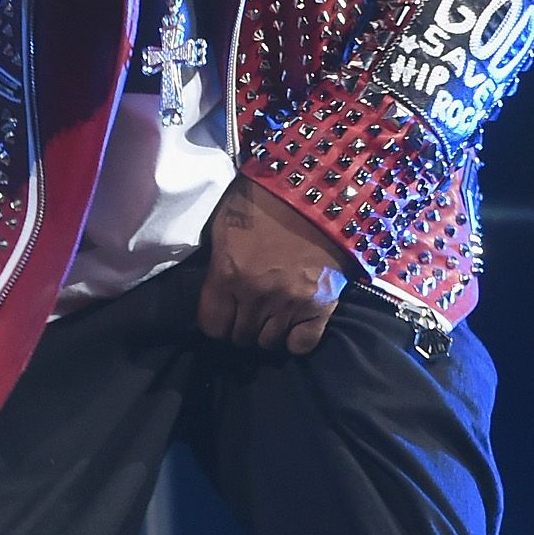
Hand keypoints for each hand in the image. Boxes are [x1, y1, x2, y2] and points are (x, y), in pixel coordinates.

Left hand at [197, 174, 354, 354]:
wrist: (318, 190)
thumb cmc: (264, 200)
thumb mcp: (225, 224)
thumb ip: (217, 263)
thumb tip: (212, 292)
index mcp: (229, 273)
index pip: (212, 326)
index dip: (215, 320)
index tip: (222, 311)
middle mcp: (258, 295)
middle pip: (239, 337)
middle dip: (239, 325)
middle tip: (247, 308)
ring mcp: (291, 302)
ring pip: (268, 343)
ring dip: (266, 331)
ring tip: (270, 313)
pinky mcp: (321, 305)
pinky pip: (302, 344)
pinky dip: (295, 338)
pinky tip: (292, 323)